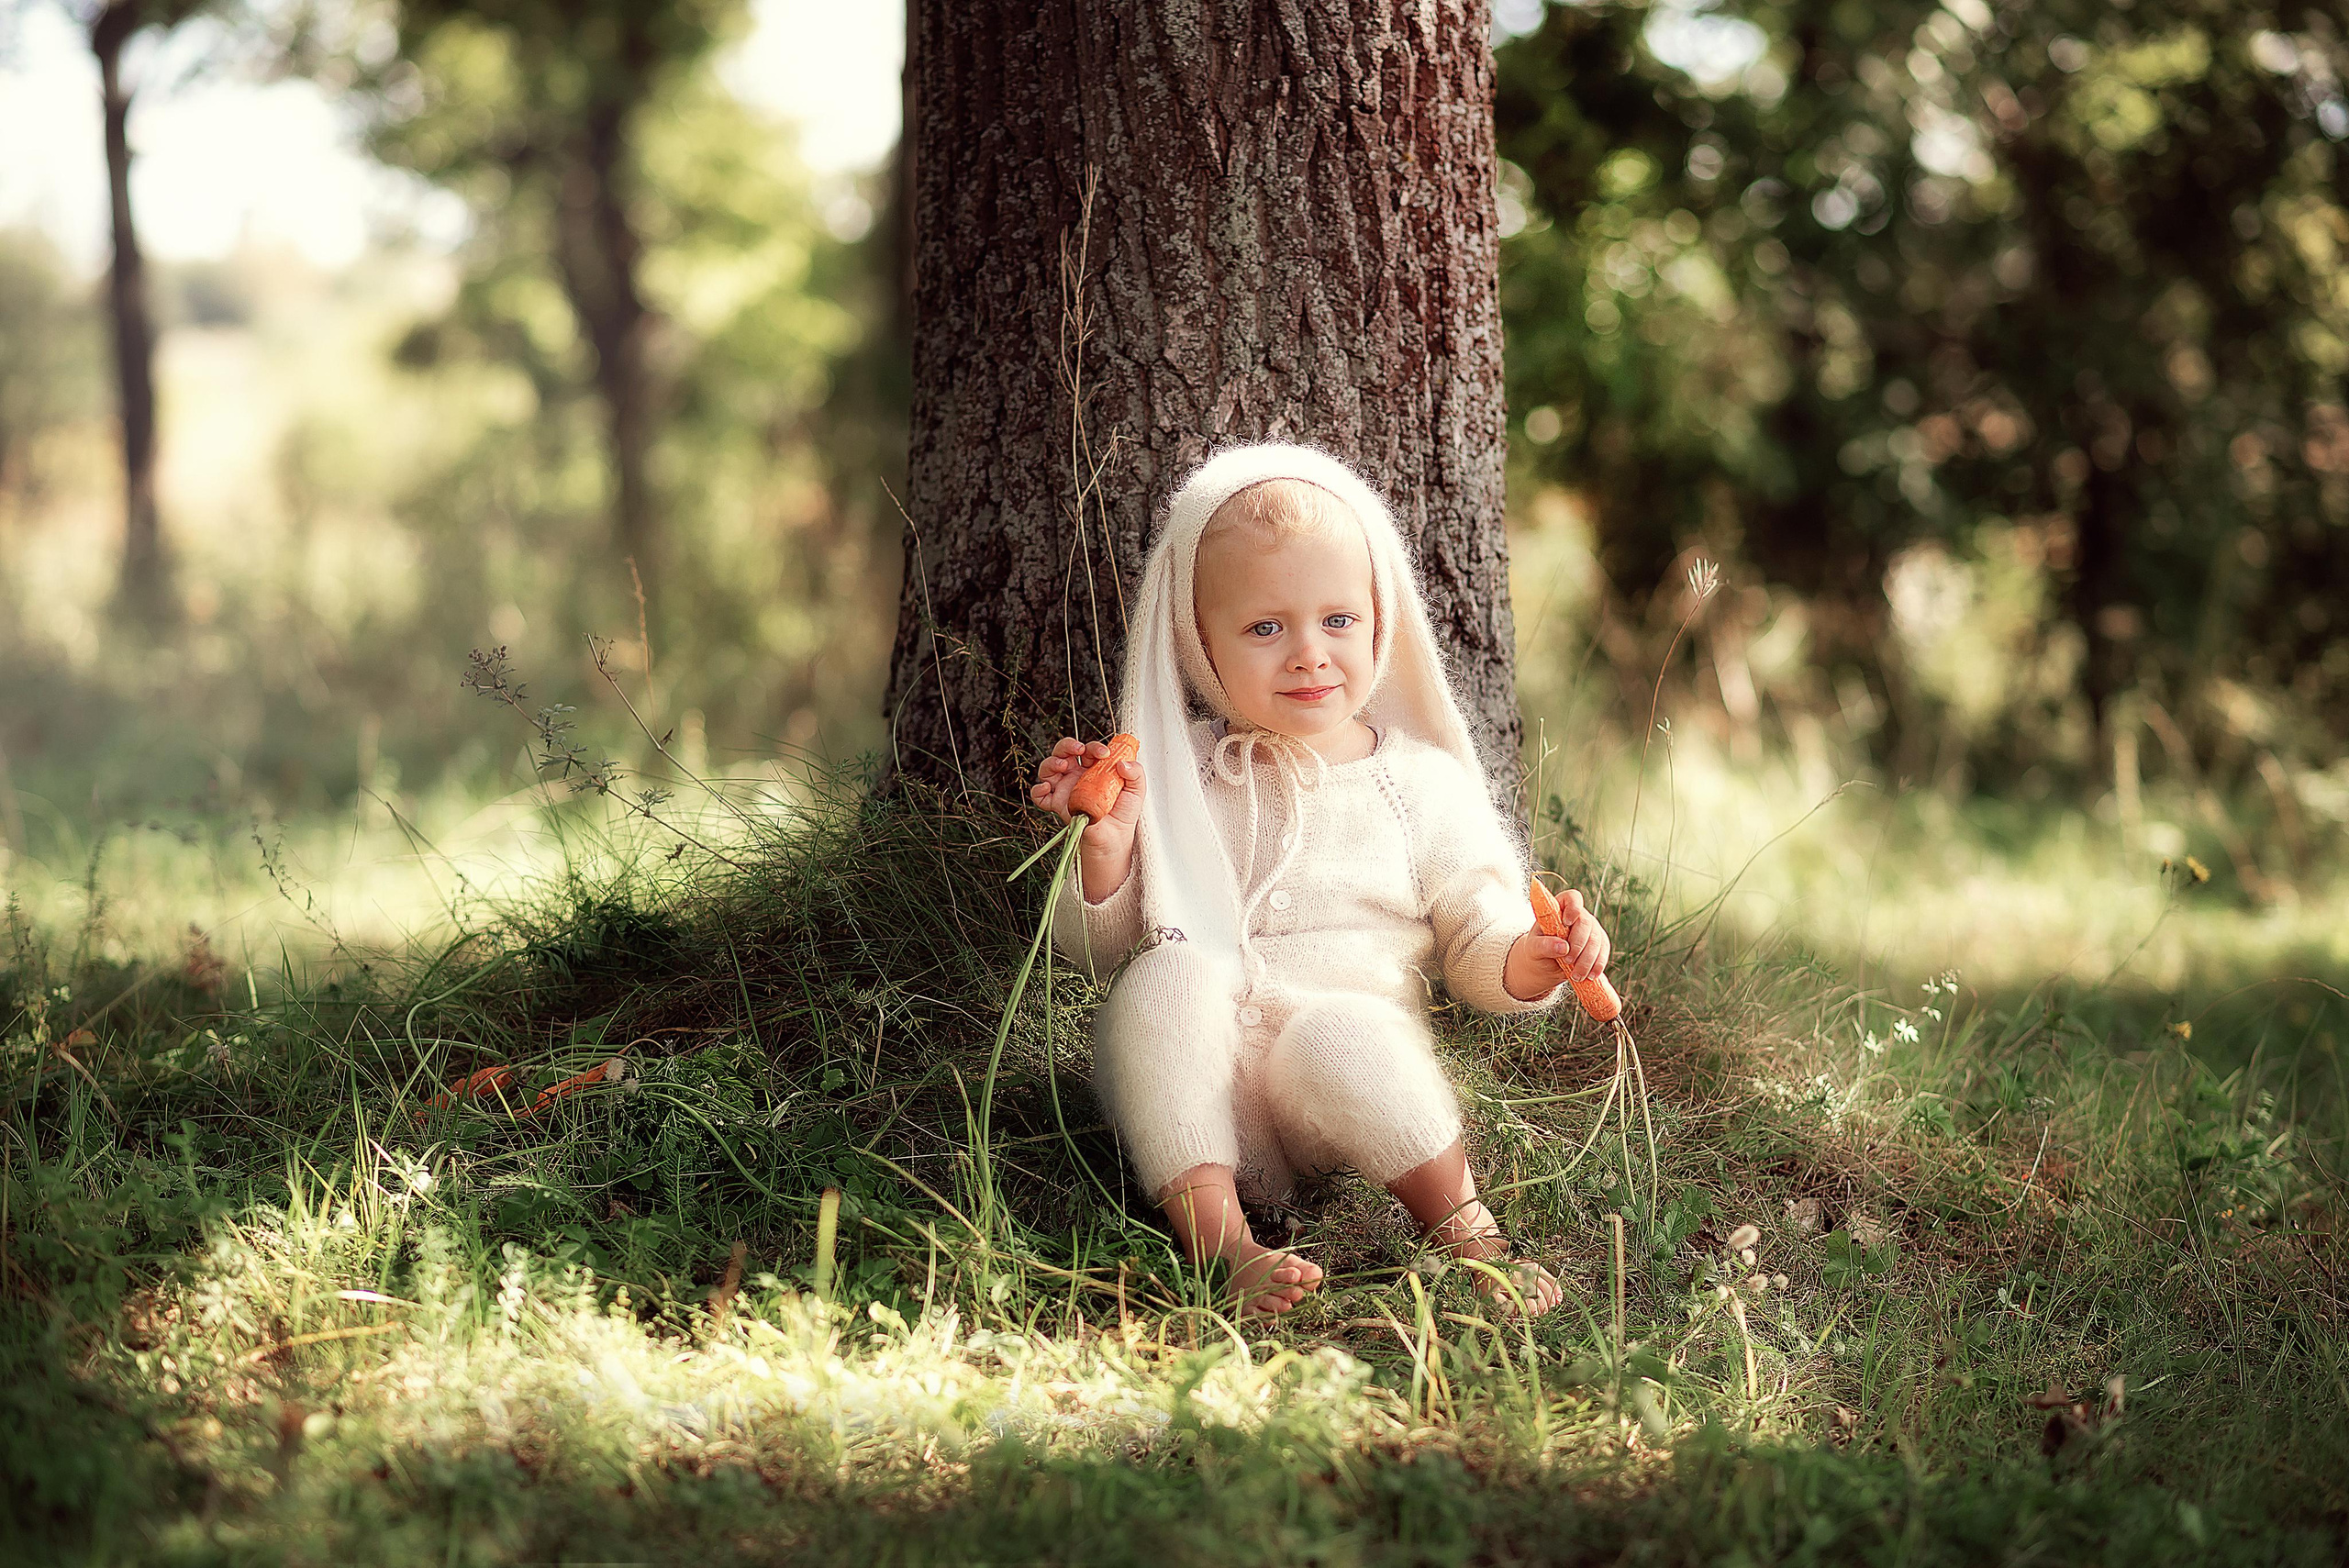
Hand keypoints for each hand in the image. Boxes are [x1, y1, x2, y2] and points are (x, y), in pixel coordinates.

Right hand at [1030, 736, 1144, 901]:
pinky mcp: (1057, 805)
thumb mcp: (1136, 790)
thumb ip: (1136, 773)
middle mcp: (1077, 776)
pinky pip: (1039, 796)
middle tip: (1078, 750)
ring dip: (1051, 762)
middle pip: (1063, 752)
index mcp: (1094, 769)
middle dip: (1067, 745)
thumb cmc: (1123, 814)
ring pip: (1048, 768)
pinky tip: (1047, 787)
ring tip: (1063, 766)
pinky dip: (1038, 789)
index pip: (1088, 750)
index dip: (1093, 747)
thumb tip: (1124, 762)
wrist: (1114, 838)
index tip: (1104, 753)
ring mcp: (1065, 789)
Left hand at [1503, 888, 1610, 1001]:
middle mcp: (1578, 916)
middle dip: (1578, 944)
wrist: (1544, 965)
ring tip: (1576, 975)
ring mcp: (1591, 929)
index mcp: (1559, 908)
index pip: (1572, 898)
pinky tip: (1590, 976)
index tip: (1566, 923)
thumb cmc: (1536, 950)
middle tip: (1567, 961)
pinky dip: (1597, 965)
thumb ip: (1544, 945)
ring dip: (1588, 960)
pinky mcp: (1599, 944)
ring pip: (1597, 940)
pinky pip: (1603, 952)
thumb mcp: (1533, 948)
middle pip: (1586, 923)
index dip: (1573, 907)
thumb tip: (1563, 947)